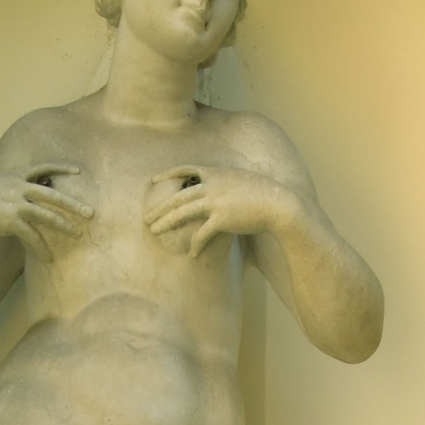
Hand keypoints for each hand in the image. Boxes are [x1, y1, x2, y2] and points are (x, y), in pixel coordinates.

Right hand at [0, 165, 94, 260]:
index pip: (42, 168)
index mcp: (14, 177)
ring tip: (78, 235)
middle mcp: (17, 186)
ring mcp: (14, 202)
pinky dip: (40, 247)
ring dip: (64, 225)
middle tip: (90, 213)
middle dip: (72, 203)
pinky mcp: (9, 219)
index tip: (77, 169)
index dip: (60, 168)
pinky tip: (47, 258)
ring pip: (46, 214)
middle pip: (52, 193)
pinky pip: (31, 235)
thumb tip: (13, 200)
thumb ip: (6, 191)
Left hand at [144, 164, 294, 258]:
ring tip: (154, 232)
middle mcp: (211, 185)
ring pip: (183, 212)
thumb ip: (226, 182)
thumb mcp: (242, 180)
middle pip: (178, 195)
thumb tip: (220, 188)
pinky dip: (196, 245)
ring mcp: (215, 202)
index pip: (185, 170)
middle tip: (146, 217)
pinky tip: (191, 254)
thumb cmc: (264, 193)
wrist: (278, 203)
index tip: (153, 180)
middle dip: (160, 207)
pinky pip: (202, 234)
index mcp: (215, 173)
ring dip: (166, 223)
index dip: (167, 174)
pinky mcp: (221, 219)